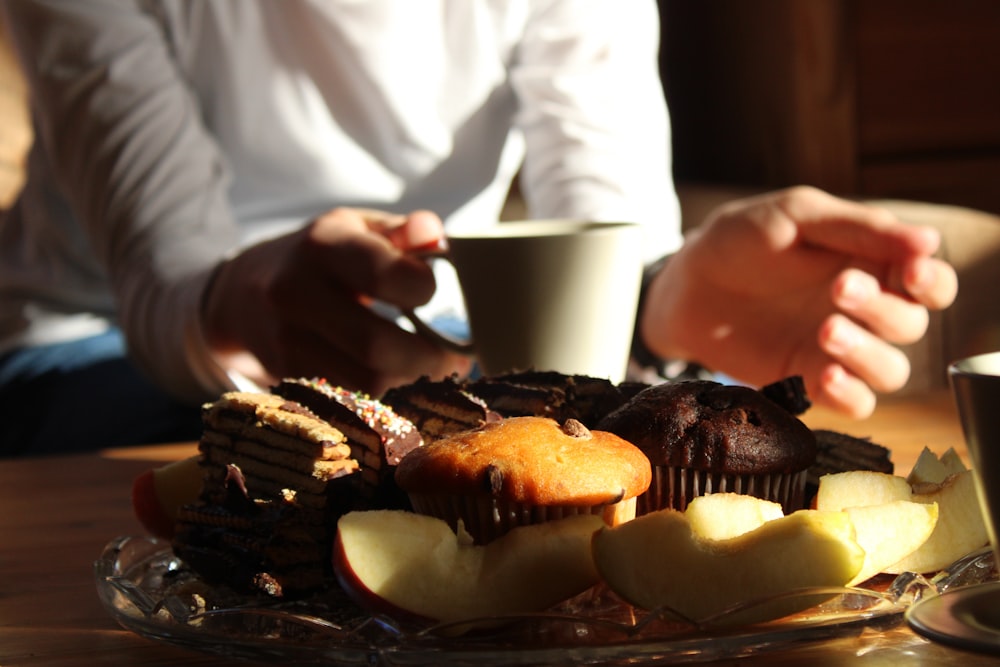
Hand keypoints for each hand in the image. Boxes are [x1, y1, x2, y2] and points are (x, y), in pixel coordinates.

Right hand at [201, 207, 471, 396]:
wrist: (241, 294)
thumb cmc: (319, 258)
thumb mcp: (354, 229)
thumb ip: (400, 232)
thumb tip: (434, 234)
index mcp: (322, 246)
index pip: (382, 273)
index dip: (422, 289)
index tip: (434, 295)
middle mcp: (295, 294)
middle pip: (375, 345)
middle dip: (428, 358)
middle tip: (454, 357)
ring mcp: (285, 341)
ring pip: (365, 384)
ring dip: (410, 384)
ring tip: (432, 370)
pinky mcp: (286, 377)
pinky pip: (349, 400)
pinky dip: (385, 397)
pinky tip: (400, 381)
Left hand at [640, 186, 957, 417]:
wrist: (684, 282)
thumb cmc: (741, 239)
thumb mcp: (795, 217)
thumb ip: (858, 229)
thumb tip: (928, 241)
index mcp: (871, 264)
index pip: (930, 282)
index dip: (931, 281)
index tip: (910, 272)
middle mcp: (864, 311)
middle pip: (911, 325)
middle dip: (883, 309)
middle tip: (839, 288)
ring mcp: (836, 350)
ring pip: (890, 371)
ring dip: (868, 354)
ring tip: (826, 330)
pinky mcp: (807, 381)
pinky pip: (854, 405)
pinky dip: (850, 395)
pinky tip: (824, 374)